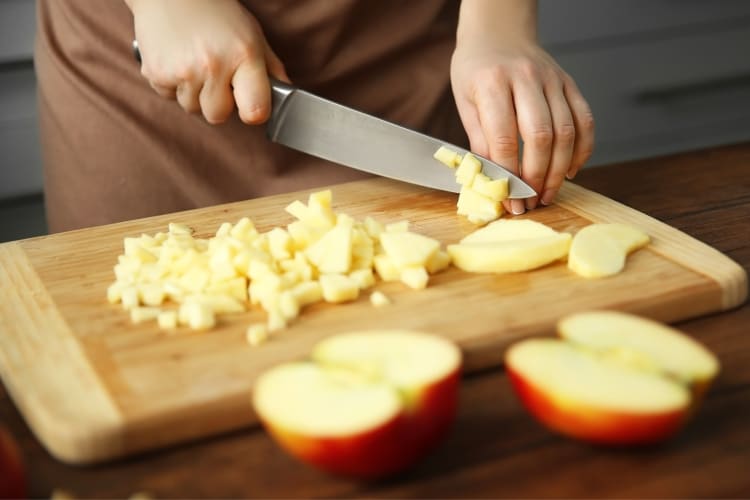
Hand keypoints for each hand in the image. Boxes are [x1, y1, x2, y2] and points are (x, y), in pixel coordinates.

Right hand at [125, 0, 288, 123]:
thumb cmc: (217, 13)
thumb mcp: (252, 34)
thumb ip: (270, 67)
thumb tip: (287, 94)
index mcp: (244, 56)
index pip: (255, 111)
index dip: (253, 112)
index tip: (249, 103)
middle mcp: (214, 65)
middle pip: (218, 116)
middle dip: (218, 103)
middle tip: (215, 76)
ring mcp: (183, 70)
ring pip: (192, 108)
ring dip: (194, 93)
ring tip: (194, 64)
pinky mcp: (156, 72)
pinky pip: (169, 97)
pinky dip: (172, 85)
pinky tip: (177, 60)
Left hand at [451, 40, 593, 213]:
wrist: (498, 33)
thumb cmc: (476, 71)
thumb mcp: (466, 103)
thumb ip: (480, 141)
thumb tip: (491, 181)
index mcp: (492, 83)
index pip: (504, 138)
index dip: (508, 175)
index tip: (509, 200)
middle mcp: (526, 78)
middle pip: (541, 136)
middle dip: (537, 177)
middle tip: (530, 201)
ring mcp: (552, 79)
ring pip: (566, 131)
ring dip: (559, 170)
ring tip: (548, 193)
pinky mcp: (569, 83)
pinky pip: (584, 120)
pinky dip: (582, 150)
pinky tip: (570, 170)